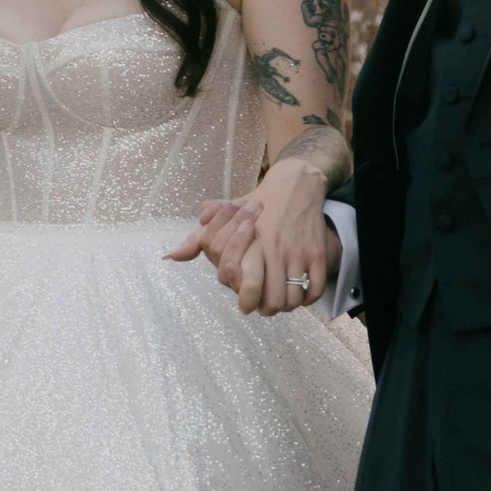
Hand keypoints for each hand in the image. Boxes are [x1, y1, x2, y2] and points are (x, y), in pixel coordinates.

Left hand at [165, 162, 329, 314]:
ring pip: (294, 299)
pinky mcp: (318, 253)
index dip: (247, 301)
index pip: (247, 286)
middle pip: (273, 302)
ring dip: (287, 304)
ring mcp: (299, 252)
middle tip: (265, 304)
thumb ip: (199, 238)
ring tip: (282, 299)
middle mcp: (275, 249)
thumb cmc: (258, 201)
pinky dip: (308, 297)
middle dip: (267, 307)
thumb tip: (172, 257)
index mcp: (251, 242)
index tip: (246, 303)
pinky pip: (314, 289)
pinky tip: (300, 291)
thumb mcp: (226, 215)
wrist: (296, 183)